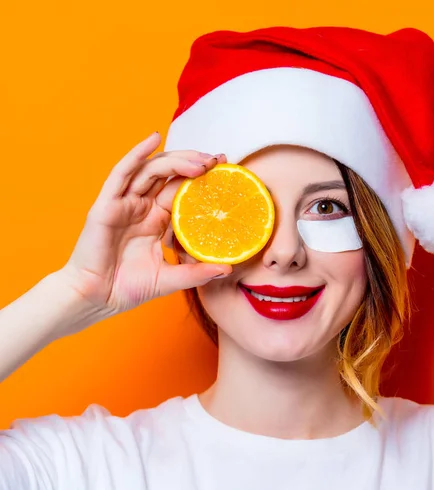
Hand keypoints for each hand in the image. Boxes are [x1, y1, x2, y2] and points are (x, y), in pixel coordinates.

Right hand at [58, 132, 231, 318]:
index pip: (182, 189)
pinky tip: (153, 138)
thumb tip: (228, 268)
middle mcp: (143, 206)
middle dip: (195, 163)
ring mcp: (125, 203)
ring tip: (201, 160)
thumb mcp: (171, 279)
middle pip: (170, 174)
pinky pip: (122, 173)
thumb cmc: (129, 288)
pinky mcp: (108, 204)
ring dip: (177, 160)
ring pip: (152, 169)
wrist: (97, 299)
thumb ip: (197, 272)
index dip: (202, 177)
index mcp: (157, 219)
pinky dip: (137, 153)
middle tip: (218, 161)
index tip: (226, 169)